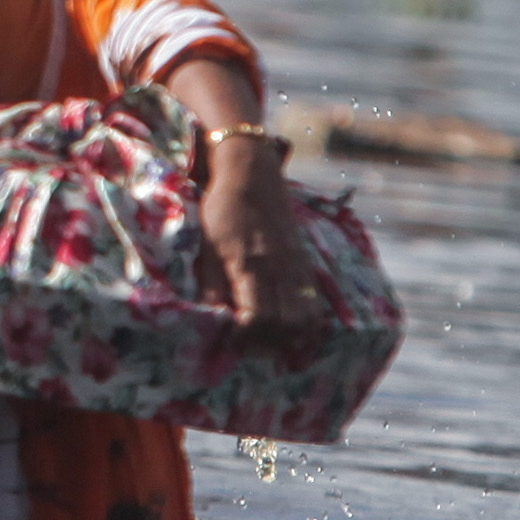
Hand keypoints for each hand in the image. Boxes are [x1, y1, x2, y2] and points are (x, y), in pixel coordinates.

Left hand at [199, 138, 324, 352]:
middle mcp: (280, 270)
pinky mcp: (305, 265)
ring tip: (265, 337)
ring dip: (288, 338)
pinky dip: (302, 324)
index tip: (230, 340)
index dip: (245, 339)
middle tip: (246, 343)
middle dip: (267, 344)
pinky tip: (283, 324)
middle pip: (288, 327)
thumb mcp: (207, 248)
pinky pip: (313, 305)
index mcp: (252, 266)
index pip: (259, 319)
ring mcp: (297, 268)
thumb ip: (212, 288)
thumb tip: (211, 326)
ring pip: (306, 320)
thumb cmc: (222, 211)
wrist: (252, 175)